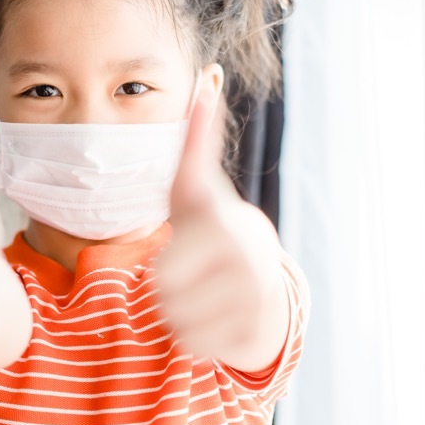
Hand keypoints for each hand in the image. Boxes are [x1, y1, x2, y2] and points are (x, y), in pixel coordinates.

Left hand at [154, 82, 288, 369]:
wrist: (261, 277)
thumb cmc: (210, 228)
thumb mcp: (195, 187)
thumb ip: (195, 139)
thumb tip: (207, 76)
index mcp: (224, 225)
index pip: (164, 275)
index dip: (163, 266)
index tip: (187, 253)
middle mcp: (247, 263)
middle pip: (165, 299)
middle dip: (165, 292)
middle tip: (189, 275)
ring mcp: (257, 302)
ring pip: (179, 326)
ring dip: (178, 315)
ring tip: (202, 293)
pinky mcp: (258, 336)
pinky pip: (196, 348)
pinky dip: (196, 340)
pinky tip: (215, 317)